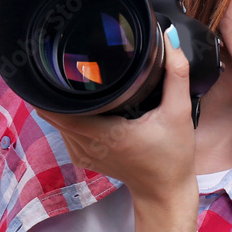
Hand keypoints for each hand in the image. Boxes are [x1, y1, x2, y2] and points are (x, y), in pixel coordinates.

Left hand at [35, 33, 196, 205]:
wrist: (165, 192)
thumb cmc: (172, 156)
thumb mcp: (179, 113)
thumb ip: (176, 75)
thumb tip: (170, 40)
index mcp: (107, 134)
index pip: (62, 111)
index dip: (51, 90)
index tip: (52, 65)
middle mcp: (89, 146)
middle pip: (54, 114)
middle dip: (53, 89)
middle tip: (58, 62)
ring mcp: (84, 154)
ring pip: (57, 123)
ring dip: (59, 103)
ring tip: (65, 78)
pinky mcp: (85, 158)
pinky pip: (65, 133)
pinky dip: (66, 117)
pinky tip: (76, 103)